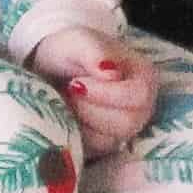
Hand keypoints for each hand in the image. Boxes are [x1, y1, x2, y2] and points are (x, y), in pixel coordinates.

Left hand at [34, 23, 159, 154]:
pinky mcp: (104, 145)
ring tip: (66, 100)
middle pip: (127, 123)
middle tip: (69, 91)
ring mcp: (124, 130)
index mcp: (144, 77)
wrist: (48, 69)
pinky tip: (65, 115)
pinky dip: (73, 133)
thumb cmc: (69, 51)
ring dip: (79, 120)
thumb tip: (111, 73)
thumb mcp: (78, 41)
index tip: (75, 82)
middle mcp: (141, 107)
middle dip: (89, 109)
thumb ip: (94, 51)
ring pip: (108, 141)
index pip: (139, 96)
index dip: (105, 94)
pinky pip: (91, 151)